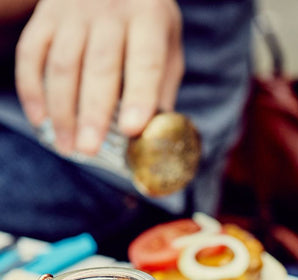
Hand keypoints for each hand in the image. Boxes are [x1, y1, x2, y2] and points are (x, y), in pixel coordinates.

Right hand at [15, 0, 183, 155]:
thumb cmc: (145, 20)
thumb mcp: (167, 43)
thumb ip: (162, 86)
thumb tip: (155, 137)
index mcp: (148, 18)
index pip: (145, 61)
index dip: (139, 96)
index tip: (132, 129)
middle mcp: (109, 9)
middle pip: (99, 66)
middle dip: (92, 112)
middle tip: (89, 150)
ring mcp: (73, 11)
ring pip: (63, 64)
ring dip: (62, 110)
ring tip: (68, 147)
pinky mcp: (45, 15)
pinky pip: (31, 53)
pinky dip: (32, 88)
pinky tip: (40, 119)